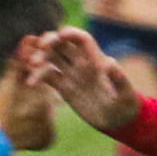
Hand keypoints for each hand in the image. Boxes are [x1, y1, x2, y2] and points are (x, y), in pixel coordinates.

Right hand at [25, 29, 141, 131]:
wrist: (119, 121)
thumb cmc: (126, 105)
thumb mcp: (125, 94)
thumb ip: (119, 79)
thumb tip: (111, 64)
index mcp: (96, 60)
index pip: (81, 39)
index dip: (70, 33)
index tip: (59, 36)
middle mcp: (82, 63)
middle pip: (62, 44)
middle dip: (49, 42)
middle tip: (40, 51)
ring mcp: (72, 74)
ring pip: (51, 58)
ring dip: (39, 58)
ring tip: (32, 66)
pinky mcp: (64, 87)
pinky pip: (48, 76)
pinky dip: (37, 76)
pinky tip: (30, 83)